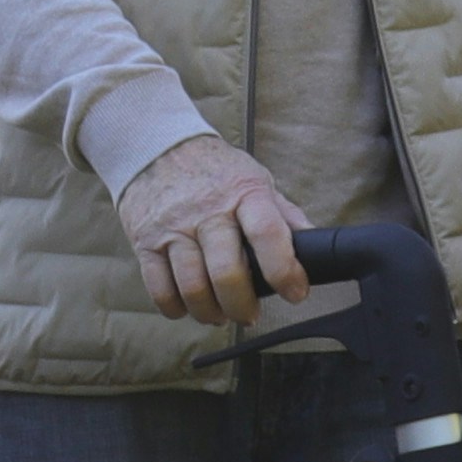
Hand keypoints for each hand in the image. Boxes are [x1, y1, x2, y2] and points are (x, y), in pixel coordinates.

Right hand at [118, 132, 314, 328]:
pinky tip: (188, 306)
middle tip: (249, 315)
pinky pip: (159, 288)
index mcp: (244, 193)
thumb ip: (284, 215)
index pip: (268, 234)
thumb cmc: (214, 171)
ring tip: (220, 314)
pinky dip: (176, 308)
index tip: (295, 293)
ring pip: (192, 286)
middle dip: (243, 306)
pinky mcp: (145, 242)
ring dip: (211, 312)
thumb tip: (315, 247)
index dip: (285, 271)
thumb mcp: (255, 179)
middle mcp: (208, 211)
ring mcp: (173, 227)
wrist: (154, 147)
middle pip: (227, 272)